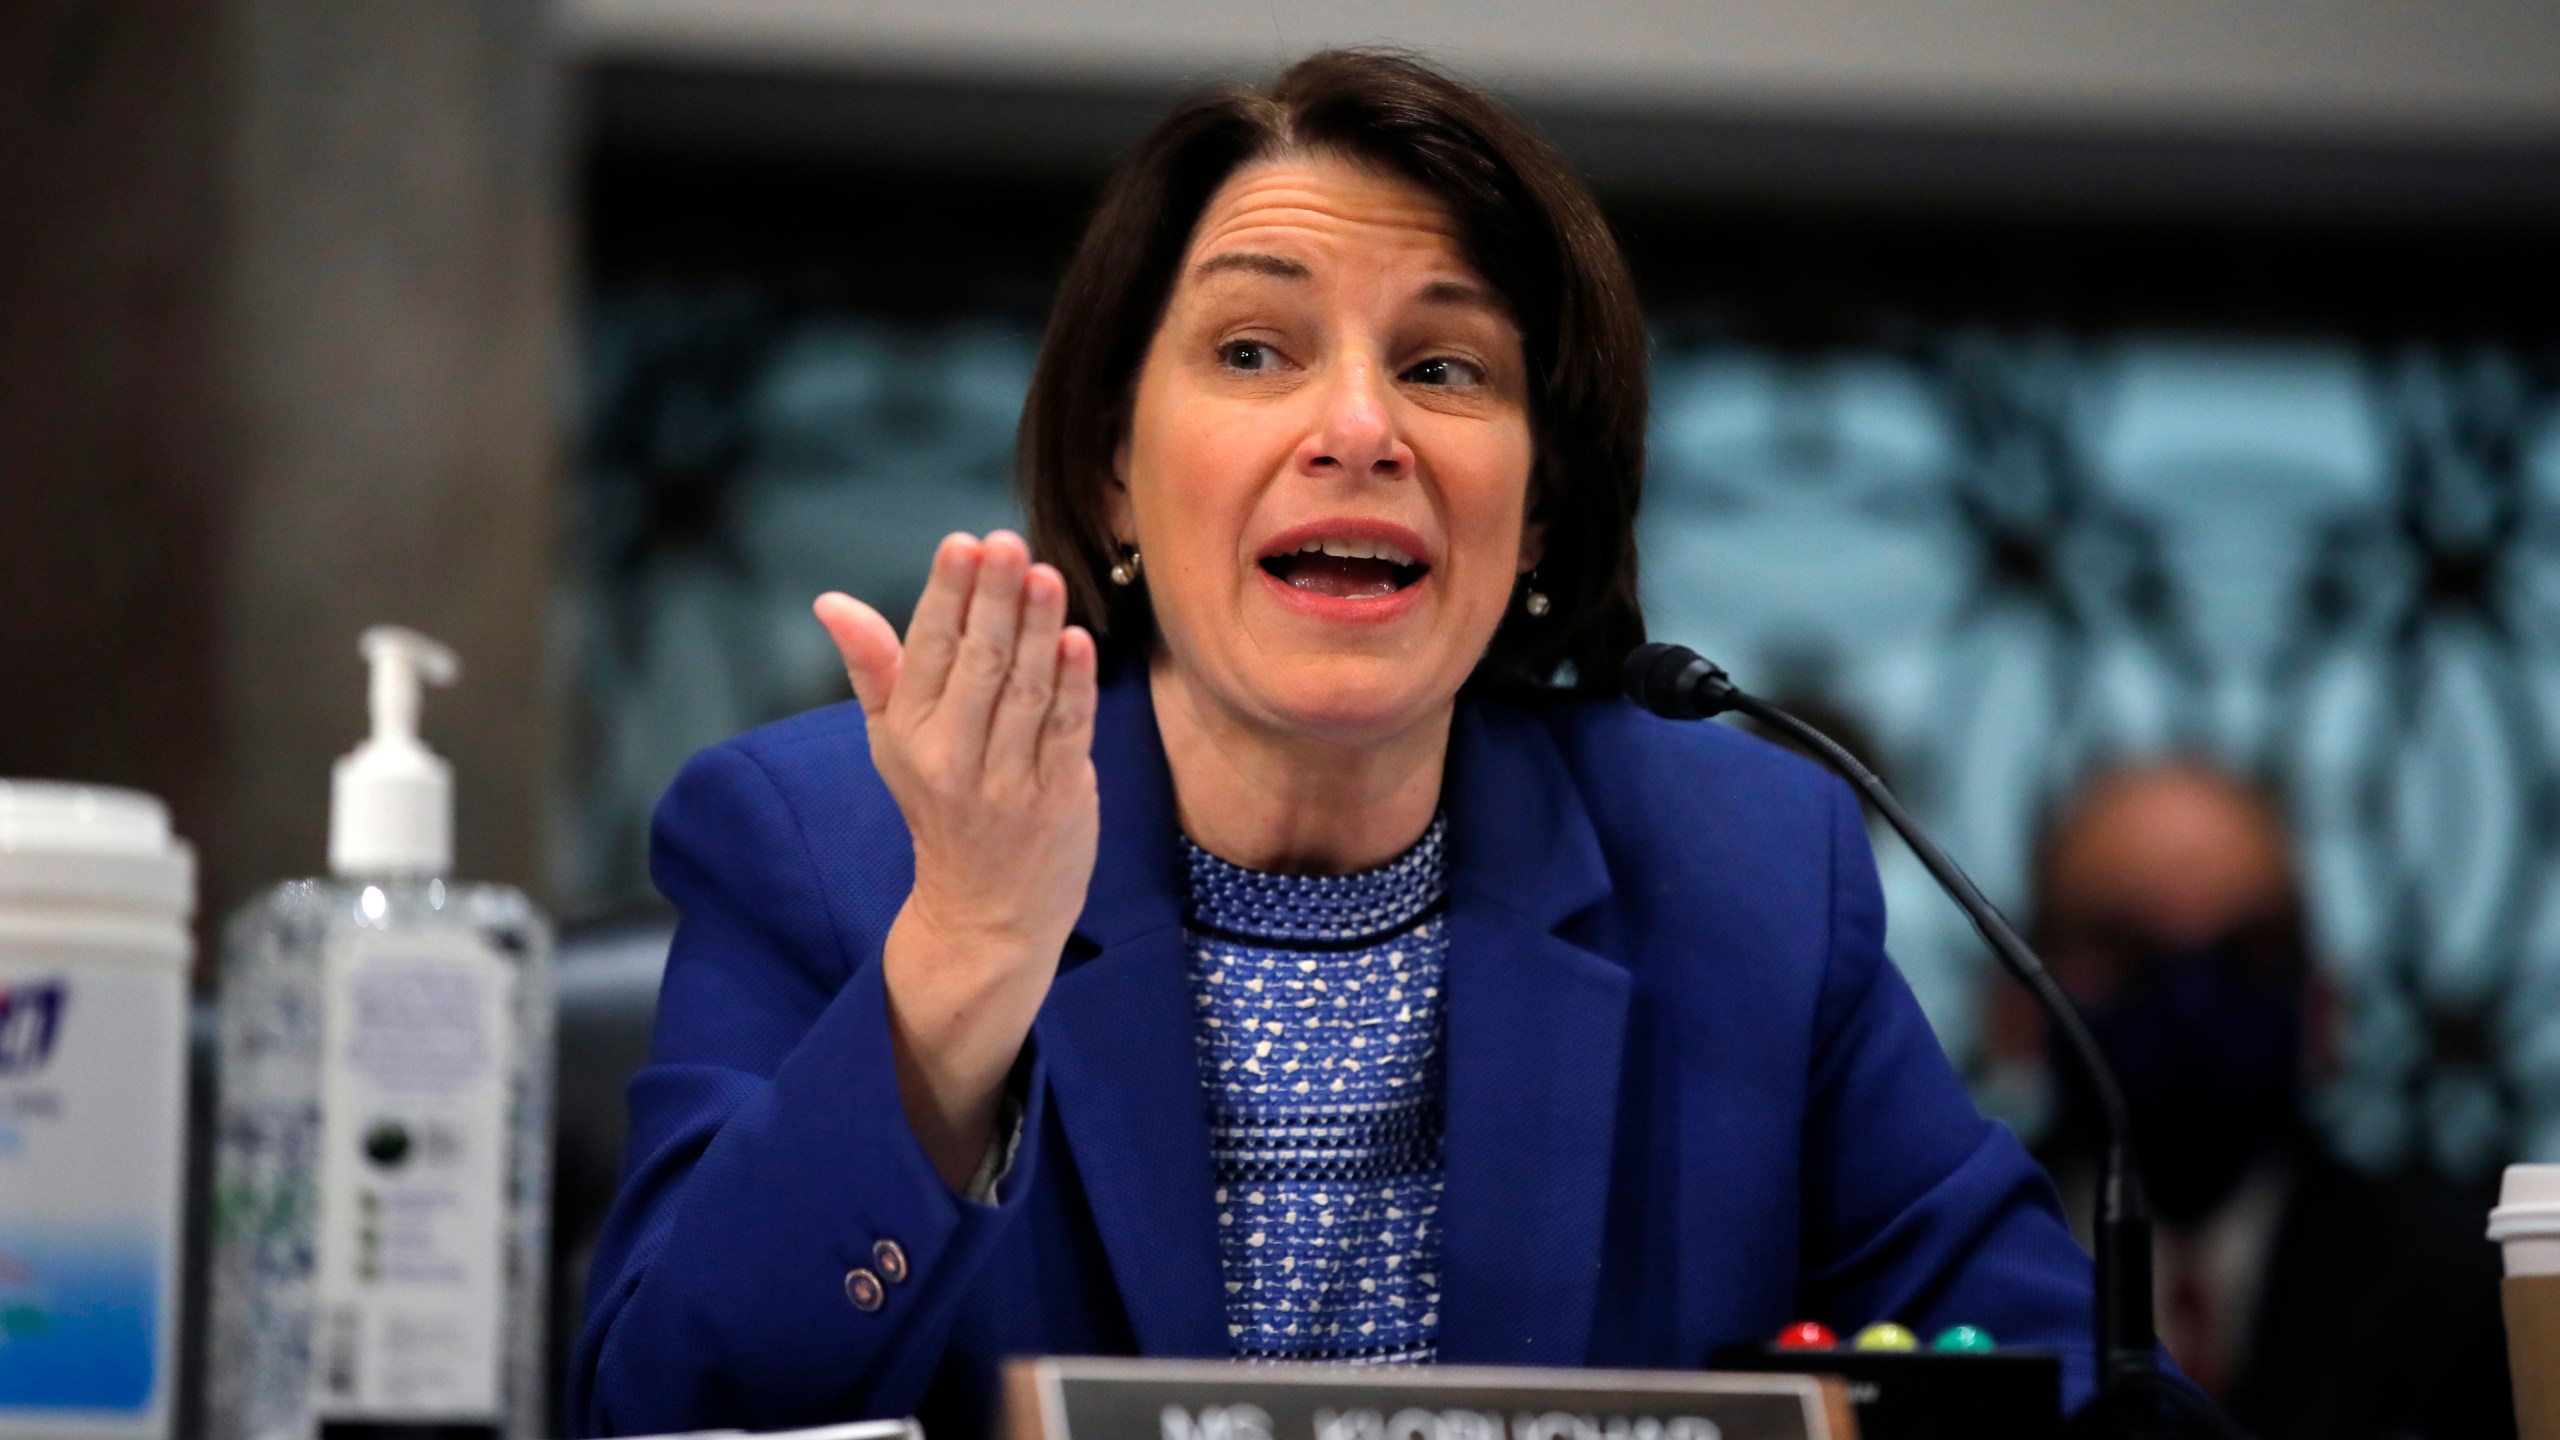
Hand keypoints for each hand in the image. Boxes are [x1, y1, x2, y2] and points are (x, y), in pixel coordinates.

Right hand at [814, 530, 1099, 1188]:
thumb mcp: (892, 743)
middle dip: (994, 600)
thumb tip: (829, 602)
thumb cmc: (938, 807)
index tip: (964, 543)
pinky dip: (1073, 685)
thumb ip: (873, 667)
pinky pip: (1066, 732)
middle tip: (1008, 542)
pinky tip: (1078, 637)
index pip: (927, 653)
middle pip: (977, 666)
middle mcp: (954, 761)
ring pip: (1024, 693)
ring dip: (1038, 631)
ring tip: (1046, 573)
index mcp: (909, 738)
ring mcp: (1009, 784)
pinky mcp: (1060, 799)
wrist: (985, 915)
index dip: (947, 596)